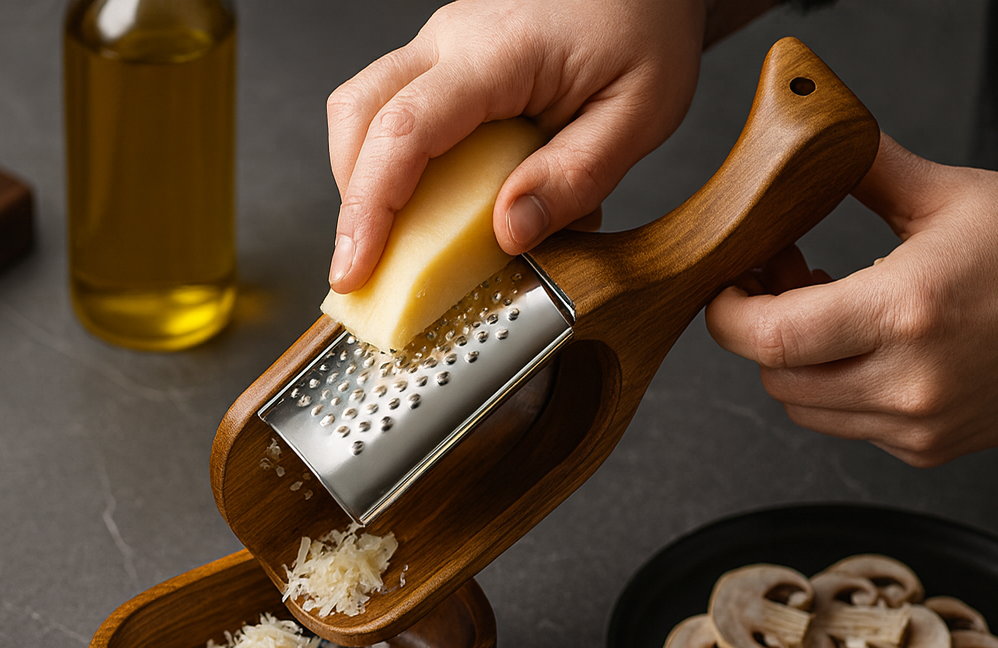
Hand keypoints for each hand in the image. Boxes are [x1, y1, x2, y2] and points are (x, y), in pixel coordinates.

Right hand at [324, 0, 708, 293]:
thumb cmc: (645, 27)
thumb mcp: (639, 113)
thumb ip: (576, 177)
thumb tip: (510, 233)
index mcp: (499, 52)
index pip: (406, 129)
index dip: (370, 206)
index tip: (356, 268)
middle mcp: (453, 38)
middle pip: (357, 114)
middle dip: (353, 199)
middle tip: (365, 269)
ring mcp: (442, 46)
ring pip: (365, 111)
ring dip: (368, 182)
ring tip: (401, 244)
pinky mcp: (445, 61)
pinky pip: (396, 112)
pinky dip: (398, 166)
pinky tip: (438, 206)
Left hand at [703, 133, 997, 465]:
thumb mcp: (943, 192)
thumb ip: (859, 171)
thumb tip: (799, 151)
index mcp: (906, 311)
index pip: (774, 340)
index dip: (731, 317)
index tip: (729, 288)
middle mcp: (912, 380)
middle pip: (779, 381)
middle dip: (763, 333)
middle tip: (786, 282)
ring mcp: (924, 424)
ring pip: (808, 411)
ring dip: (801, 366)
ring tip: (832, 311)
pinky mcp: (934, 447)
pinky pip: (852, 428)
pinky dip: (844, 392)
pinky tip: (872, 346)